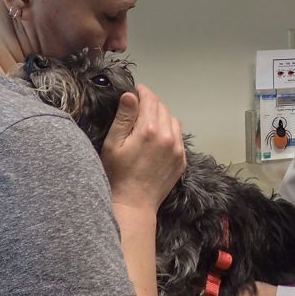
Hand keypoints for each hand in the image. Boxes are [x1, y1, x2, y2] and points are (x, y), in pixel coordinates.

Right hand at [101, 84, 185, 212]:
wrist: (134, 204)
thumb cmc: (117, 175)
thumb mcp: (113, 144)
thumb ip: (124, 118)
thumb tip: (130, 95)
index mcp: (149, 129)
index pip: (150, 99)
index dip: (142, 91)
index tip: (135, 90)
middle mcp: (168, 136)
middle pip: (163, 107)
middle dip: (151, 103)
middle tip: (139, 106)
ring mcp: (177, 149)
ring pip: (174, 120)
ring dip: (162, 115)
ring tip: (149, 121)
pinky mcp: (181, 160)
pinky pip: (179, 137)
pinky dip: (170, 131)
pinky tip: (158, 137)